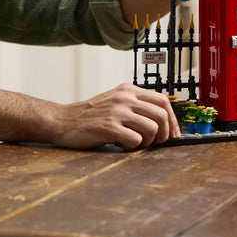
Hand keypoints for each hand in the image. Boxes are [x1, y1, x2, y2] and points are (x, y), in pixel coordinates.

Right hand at [47, 83, 179, 149]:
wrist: (63, 121)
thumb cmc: (90, 115)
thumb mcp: (114, 101)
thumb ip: (135, 105)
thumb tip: (163, 122)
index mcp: (128, 90)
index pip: (162, 101)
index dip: (172, 119)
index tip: (173, 133)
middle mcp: (124, 98)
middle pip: (161, 115)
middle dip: (164, 133)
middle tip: (155, 142)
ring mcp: (117, 112)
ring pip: (152, 129)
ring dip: (147, 141)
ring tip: (134, 142)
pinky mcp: (109, 127)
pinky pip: (136, 140)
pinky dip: (132, 146)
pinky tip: (121, 144)